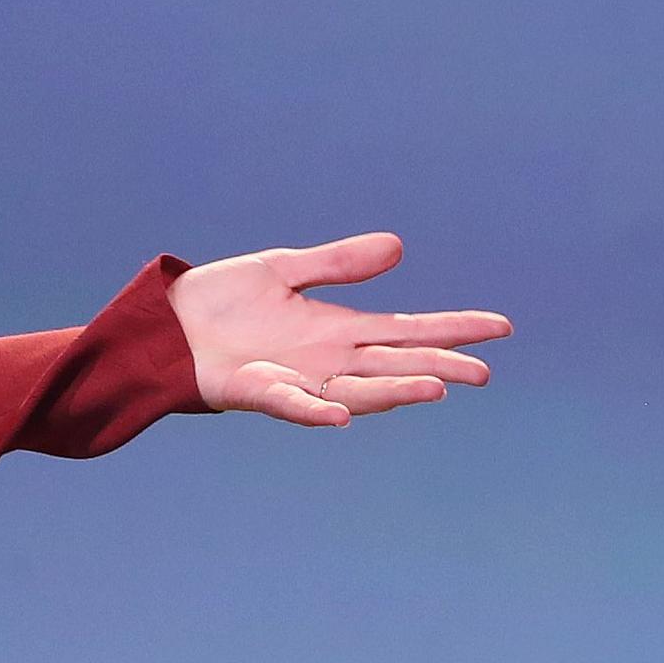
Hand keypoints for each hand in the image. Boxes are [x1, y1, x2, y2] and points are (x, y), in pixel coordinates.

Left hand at [168, 233, 509, 426]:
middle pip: (394, 365)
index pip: (408, 331)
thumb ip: (337, 264)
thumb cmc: (221, 301)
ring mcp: (295, 379)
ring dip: (393, 392)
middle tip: (482, 372)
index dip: (453, 329)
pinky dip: (316, 410)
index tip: (499, 328)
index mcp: (338, 330)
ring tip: (433, 389)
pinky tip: (341, 415)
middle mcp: (326, 360)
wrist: (164, 323)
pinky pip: (292, 404)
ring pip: (356, 390)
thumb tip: (397, 247)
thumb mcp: (284, 270)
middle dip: (437, 368)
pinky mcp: (256, 391)